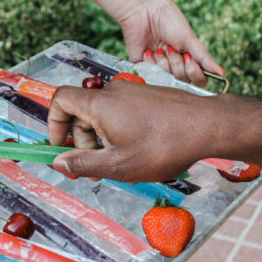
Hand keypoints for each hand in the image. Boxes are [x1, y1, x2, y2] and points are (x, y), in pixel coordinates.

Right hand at [47, 80, 218, 180]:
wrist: (208, 126)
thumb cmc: (164, 146)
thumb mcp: (117, 165)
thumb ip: (83, 163)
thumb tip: (59, 162)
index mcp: (100, 104)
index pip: (60, 100)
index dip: (53, 123)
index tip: (60, 146)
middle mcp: (114, 92)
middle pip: (82, 111)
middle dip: (82, 141)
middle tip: (94, 169)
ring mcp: (133, 92)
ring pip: (105, 115)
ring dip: (103, 139)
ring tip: (120, 163)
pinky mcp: (149, 96)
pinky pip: (124, 113)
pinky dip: (122, 131)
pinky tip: (139, 151)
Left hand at [115, 0, 223, 87]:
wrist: (143, 10)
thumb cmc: (168, 19)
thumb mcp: (189, 39)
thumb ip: (204, 58)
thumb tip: (222, 73)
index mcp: (188, 57)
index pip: (198, 79)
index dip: (194, 72)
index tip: (188, 57)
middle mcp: (175, 64)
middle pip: (182, 80)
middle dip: (177, 64)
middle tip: (171, 48)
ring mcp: (159, 66)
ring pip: (166, 79)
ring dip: (164, 62)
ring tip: (159, 47)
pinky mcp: (143, 66)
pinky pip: (150, 75)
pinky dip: (151, 62)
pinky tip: (148, 50)